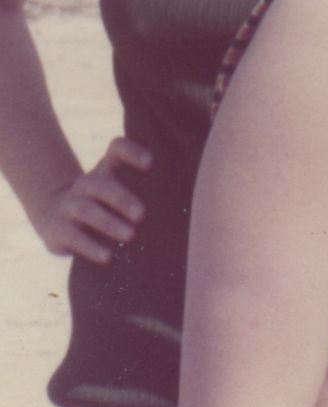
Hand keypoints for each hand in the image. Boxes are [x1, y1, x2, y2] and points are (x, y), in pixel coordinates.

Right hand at [36, 138, 151, 262]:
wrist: (57, 218)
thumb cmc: (106, 204)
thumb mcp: (122, 190)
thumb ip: (149, 190)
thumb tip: (191, 208)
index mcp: (107, 170)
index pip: (117, 150)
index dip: (131, 152)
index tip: (150, 163)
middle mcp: (87, 184)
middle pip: (102, 185)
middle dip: (122, 199)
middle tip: (142, 214)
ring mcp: (69, 205)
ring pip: (86, 211)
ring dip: (109, 223)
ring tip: (130, 236)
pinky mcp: (58, 229)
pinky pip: (72, 236)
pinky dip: (90, 247)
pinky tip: (107, 256)